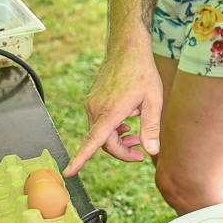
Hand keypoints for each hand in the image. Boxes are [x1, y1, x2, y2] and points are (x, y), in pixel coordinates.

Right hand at [63, 50, 162, 175]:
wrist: (127, 49)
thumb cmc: (143, 73)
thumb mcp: (154, 100)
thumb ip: (151, 128)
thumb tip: (152, 151)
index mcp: (111, 111)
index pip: (93, 140)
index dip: (81, 158)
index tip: (68, 173)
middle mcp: (96, 109)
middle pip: (103, 142)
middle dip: (121, 151)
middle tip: (140, 154)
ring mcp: (92, 104)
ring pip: (101, 132)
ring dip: (117, 139)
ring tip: (136, 138)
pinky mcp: (92, 100)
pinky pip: (100, 122)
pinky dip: (112, 129)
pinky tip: (127, 124)